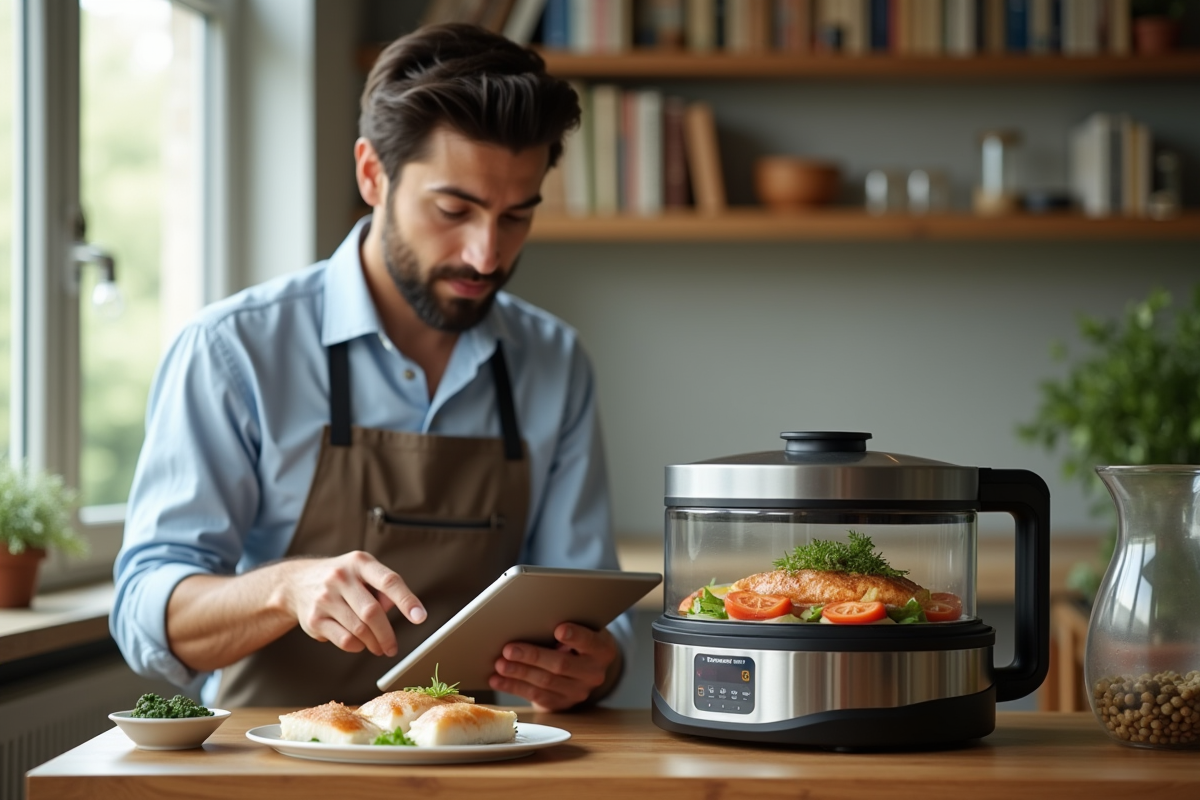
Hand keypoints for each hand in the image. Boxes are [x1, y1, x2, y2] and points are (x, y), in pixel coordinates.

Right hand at [280, 551, 426, 656]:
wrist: (296, 583)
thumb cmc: (341, 580)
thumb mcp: (363, 572)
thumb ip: (383, 589)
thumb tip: (400, 607)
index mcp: (359, 562)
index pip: (389, 581)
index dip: (407, 600)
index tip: (420, 617)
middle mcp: (341, 577)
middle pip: (373, 612)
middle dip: (387, 634)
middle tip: (393, 647)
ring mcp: (325, 598)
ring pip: (359, 630)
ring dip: (374, 643)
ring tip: (379, 647)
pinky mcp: (314, 618)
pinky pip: (344, 640)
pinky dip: (357, 647)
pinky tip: (359, 644)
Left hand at [489, 623, 619, 710]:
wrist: (586, 666)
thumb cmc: (578, 639)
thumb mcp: (582, 628)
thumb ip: (566, 627)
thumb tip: (533, 621)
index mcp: (602, 650)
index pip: (589, 642)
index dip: (575, 636)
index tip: (559, 629)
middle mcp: (593, 673)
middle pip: (561, 665)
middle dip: (532, 656)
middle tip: (509, 649)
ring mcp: (578, 692)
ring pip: (544, 682)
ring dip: (518, 673)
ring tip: (499, 664)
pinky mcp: (561, 704)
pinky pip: (535, 696)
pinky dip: (513, 687)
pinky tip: (498, 679)